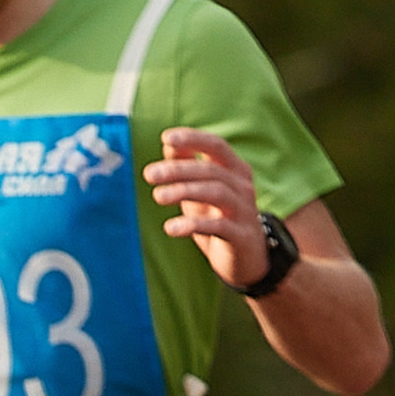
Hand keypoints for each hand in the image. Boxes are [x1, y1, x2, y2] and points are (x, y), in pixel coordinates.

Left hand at [145, 128, 268, 289]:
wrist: (245, 258)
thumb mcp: (199, 190)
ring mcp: (244, 211)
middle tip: (149, 174)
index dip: (193, 139)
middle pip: (211, 170)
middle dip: (178, 170)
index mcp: (234, 170)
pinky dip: (193, 225)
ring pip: (216, 192)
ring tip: (157, 196)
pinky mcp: (241, 236)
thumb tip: (168, 142)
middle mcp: (242, 186)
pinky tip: (171, 228)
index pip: (216, 145)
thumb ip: (186, 166)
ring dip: (184, 191)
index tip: (166, 137)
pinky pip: (219, 226)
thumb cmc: (217, 217)